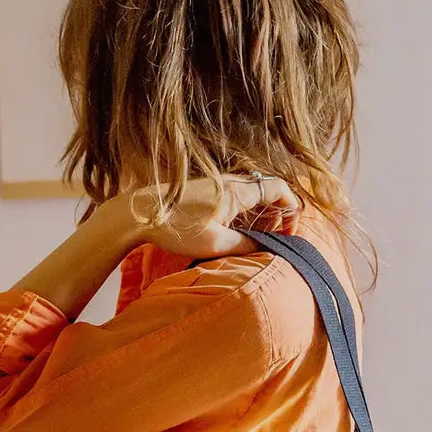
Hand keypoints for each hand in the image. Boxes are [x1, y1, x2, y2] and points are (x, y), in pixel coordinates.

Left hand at [121, 175, 298, 258]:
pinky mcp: (206, 191)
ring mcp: (218, 184)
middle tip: (273, 238)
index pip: (280, 189)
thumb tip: (266, 248)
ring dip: (260, 215)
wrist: (139, 213)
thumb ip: (246, 245)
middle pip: (268, 191)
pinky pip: (236, 198)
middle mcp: (231, 182)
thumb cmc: (176, 228)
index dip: (292, 209)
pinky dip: (244, 213)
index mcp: (238, 191)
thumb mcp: (216, 244)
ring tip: (256, 238)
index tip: (289, 231)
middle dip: (278, 215)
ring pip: (252, 195)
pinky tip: (235, 232)